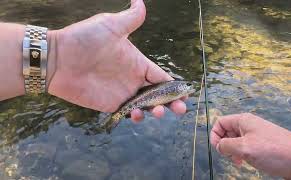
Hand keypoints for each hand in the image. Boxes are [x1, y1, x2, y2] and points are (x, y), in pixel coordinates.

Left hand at [46, 0, 186, 120]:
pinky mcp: (110, 104)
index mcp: (138, 63)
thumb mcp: (110, 25)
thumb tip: (141, 1)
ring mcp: (122, 93)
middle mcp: (133, 79)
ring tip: (157, 112)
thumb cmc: (84, 39)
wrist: (57, 58)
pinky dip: (136, 117)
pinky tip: (136, 114)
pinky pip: (128, 113)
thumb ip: (130, 18)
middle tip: (180, 109)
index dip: (174, 86)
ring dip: (156, 111)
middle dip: (171, 103)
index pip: (161, 77)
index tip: (185, 93)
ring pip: (146, 107)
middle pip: (158, 95)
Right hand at [210, 113, 290, 178]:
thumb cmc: (273, 151)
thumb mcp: (244, 148)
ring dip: (233, 152)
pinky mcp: (262, 146)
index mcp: (243, 120)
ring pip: (236, 141)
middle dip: (224, 145)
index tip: (218, 149)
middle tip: (231, 157)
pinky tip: (247, 163)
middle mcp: (248, 125)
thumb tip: (219, 146)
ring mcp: (256, 135)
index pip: (220, 122)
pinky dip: (242, 155)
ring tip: (239, 162)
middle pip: (227, 132)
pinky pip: (246, 148)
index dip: (215, 135)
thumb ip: (226, 145)